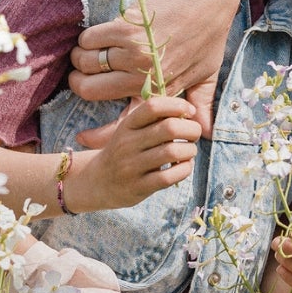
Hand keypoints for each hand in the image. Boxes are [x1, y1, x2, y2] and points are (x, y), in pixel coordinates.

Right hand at [63, 95, 201, 211]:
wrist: (98, 181)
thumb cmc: (124, 151)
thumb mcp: (130, 130)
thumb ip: (154, 119)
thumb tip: (189, 111)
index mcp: (127, 125)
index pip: (153, 107)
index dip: (177, 105)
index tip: (190, 111)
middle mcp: (127, 143)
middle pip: (169, 128)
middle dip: (191, 129)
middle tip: (194, 134)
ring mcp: (131, 166)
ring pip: (172, 152)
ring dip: (190, 150)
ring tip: (189, 151)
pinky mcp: (138, 187)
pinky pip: (169, 177)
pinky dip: (185, 169)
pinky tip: (184, 166)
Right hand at [69, 0, 236, 120]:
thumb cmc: (209, 31)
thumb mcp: (207, 71)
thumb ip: (199, 101)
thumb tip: (205, 132)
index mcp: (162, 89)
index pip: (126, 121)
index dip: (100, 135)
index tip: (83, 137)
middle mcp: (145, 75)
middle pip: (91, 90)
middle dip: (78, 83)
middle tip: (79, 75)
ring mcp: (134, 52)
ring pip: (87, 63)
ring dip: (81, 58)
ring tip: (85, 52)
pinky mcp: (126, 28)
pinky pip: (90, 40)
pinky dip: (86, 39)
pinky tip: (92, 36)